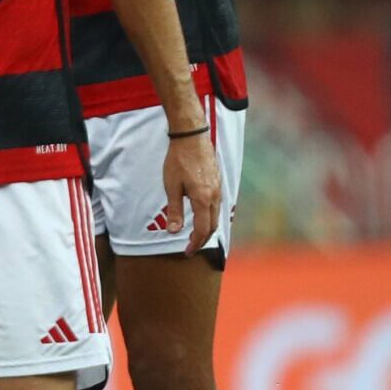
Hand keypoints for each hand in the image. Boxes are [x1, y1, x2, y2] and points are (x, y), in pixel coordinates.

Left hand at [163, 132, 223, 255]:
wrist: (192, 137)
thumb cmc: (179, 160)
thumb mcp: (172, 186)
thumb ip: (175, 210)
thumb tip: (174, 231)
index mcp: (203, 199)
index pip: (202, 229)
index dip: (195, 243)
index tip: (187, 252)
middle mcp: (215, 196)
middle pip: (212, 225)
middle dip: (202, 239)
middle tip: (190, 247)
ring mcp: (218, 189)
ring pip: (216, 216)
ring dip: (206, 228)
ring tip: (194, 235)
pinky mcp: (217, 183)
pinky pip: (216, 206)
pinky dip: (209, 216)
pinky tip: (201, 216)